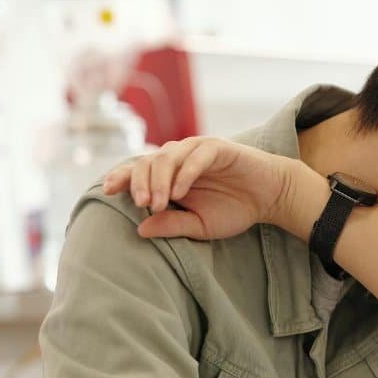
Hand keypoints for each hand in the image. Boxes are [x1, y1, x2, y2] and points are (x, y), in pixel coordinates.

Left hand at [100, 136, 296, 239]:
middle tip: (141, 206)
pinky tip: (180, 193)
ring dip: (159, 181)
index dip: (121, 177)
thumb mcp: (199, 225)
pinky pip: (196, 156)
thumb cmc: (235, 208)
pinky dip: (185, 174)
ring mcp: (197, 150)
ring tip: (159, 203)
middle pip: (147, 162)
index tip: (107, 191)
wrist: (270, 197)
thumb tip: (140, 229)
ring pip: (167, 157)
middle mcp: (179, 157)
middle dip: (139, 183)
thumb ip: (172, 225)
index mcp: (171, 173)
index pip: (138, 170)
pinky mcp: (218, 148)